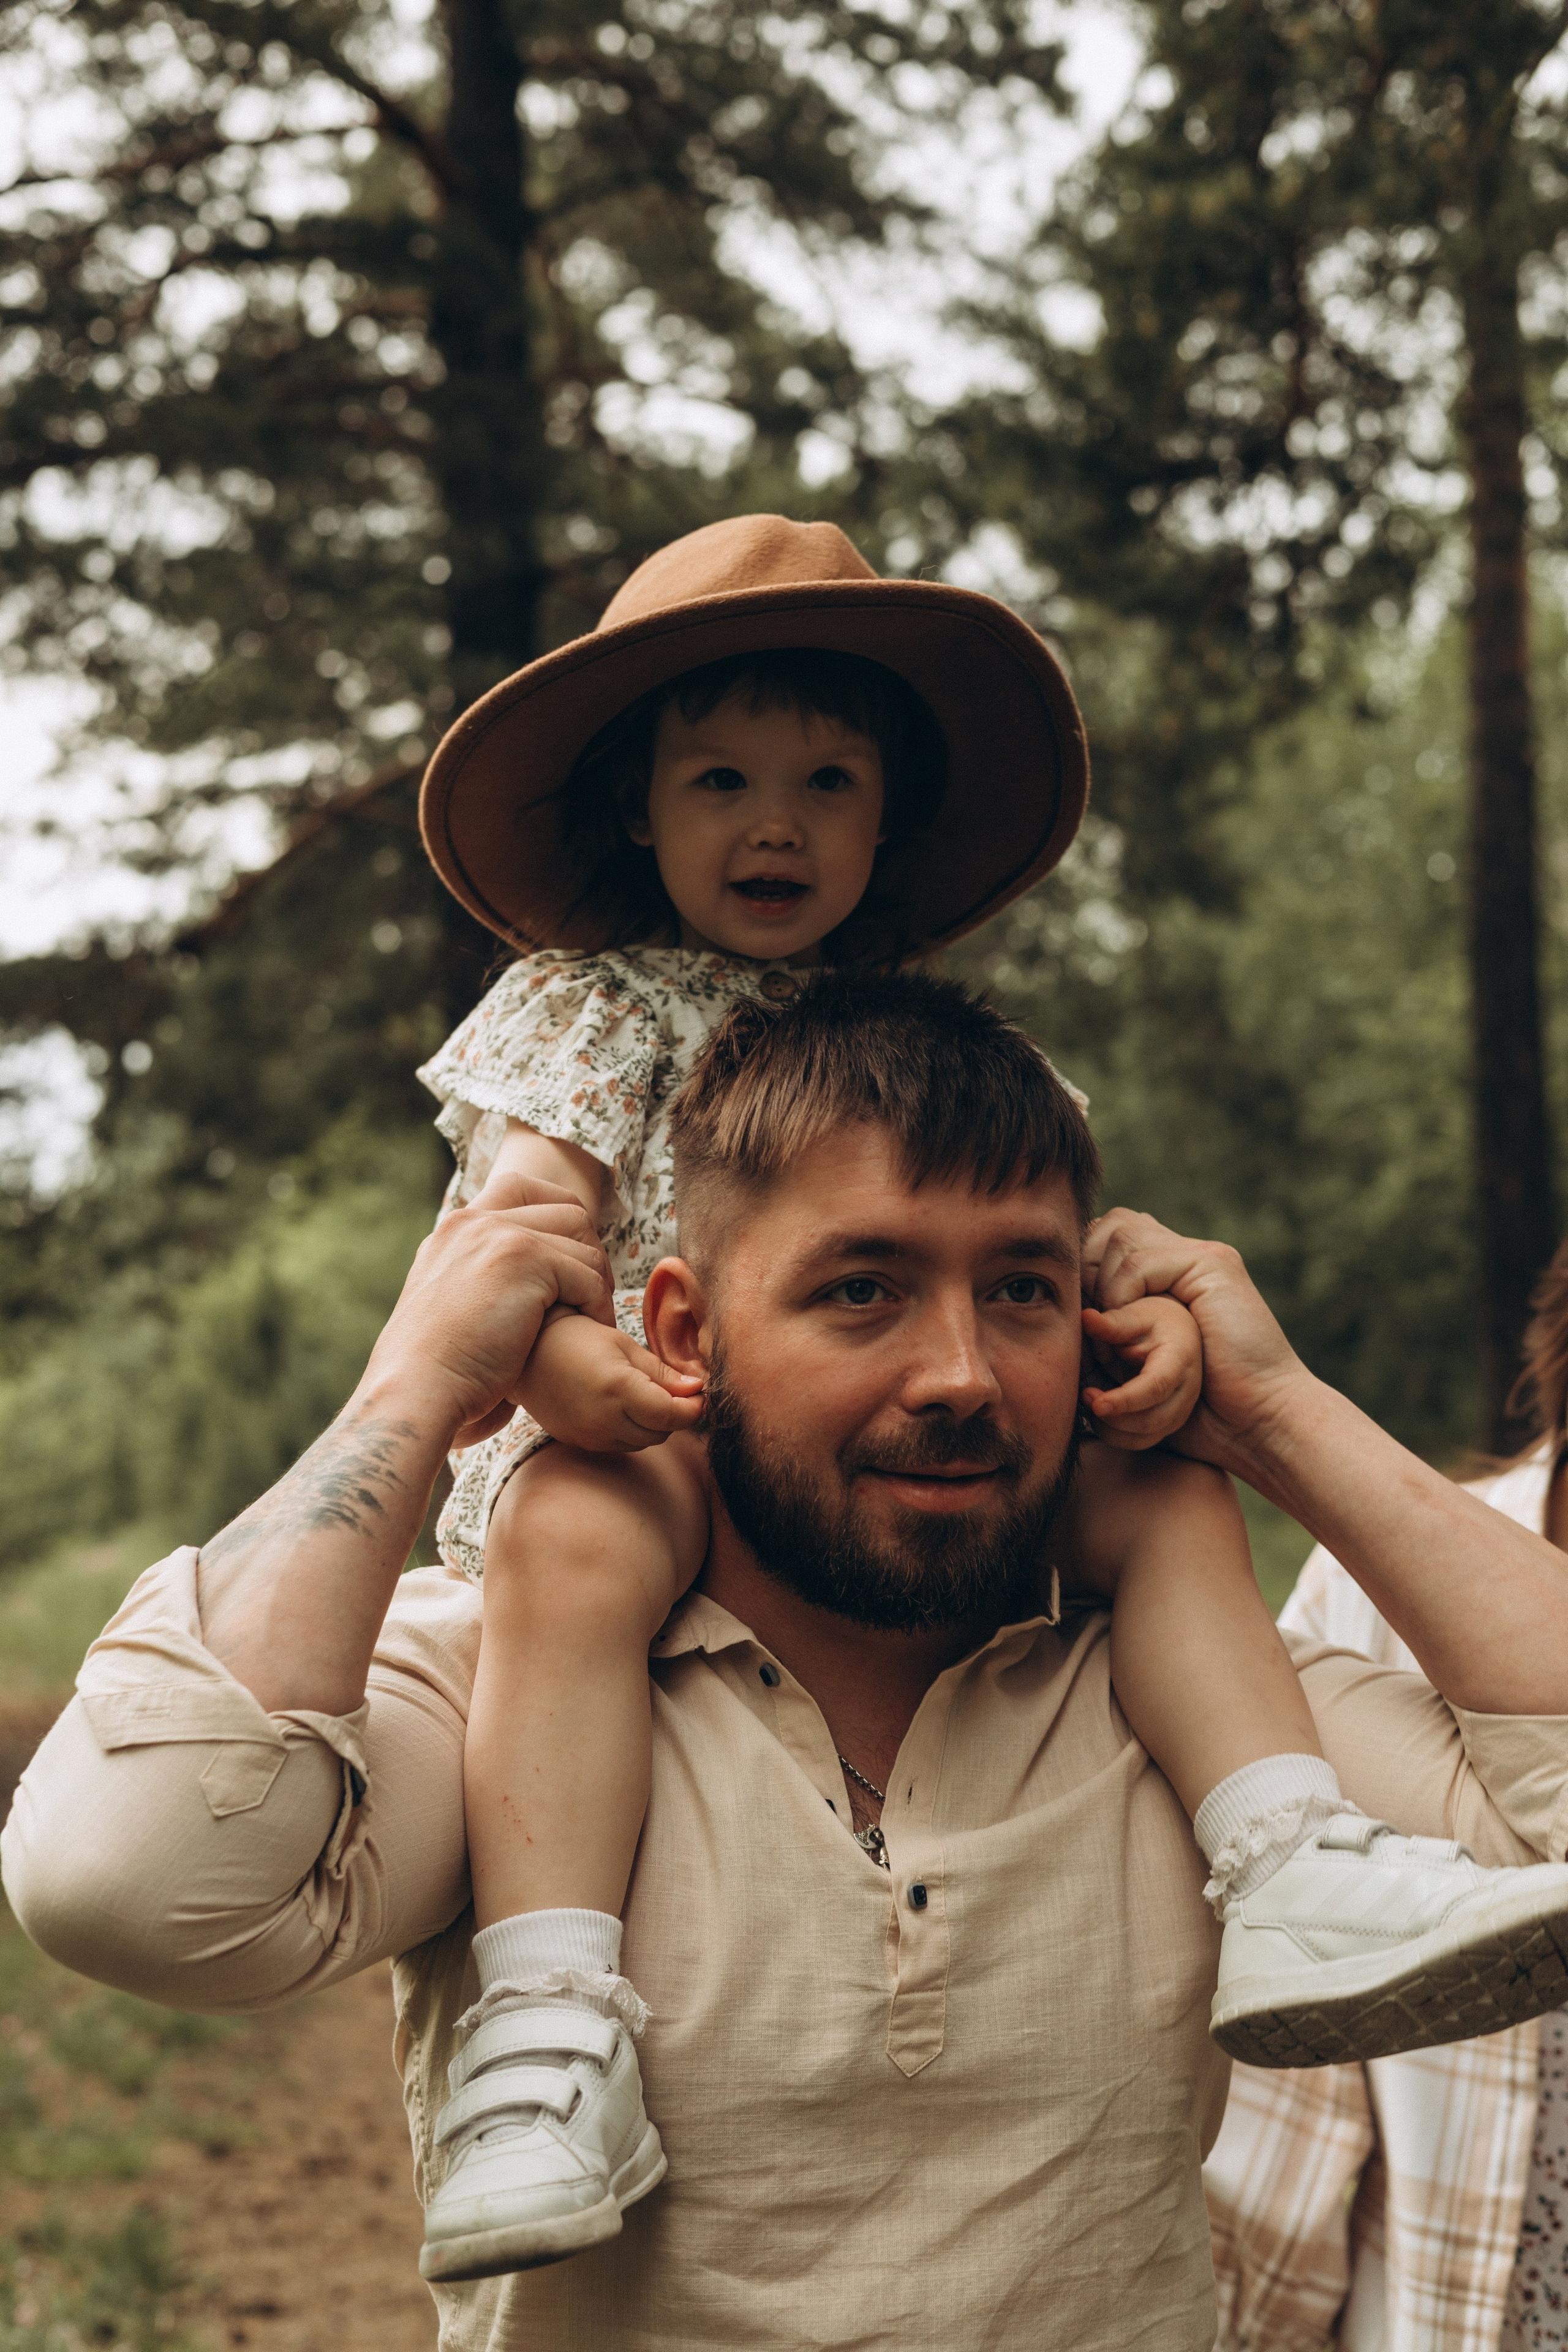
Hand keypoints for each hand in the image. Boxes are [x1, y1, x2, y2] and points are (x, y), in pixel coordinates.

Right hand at [363, 1174, 615, 1446]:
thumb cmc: (436, 1372)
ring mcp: (499, 1235)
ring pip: (584, 1246)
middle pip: (566, 1209)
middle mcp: (475, 1221)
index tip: (572, 1259)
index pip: (521, 1186)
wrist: (418, 1390)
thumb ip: (481, 1281)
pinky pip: (589, 1277)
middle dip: (589, 1251)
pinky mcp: (526, 1259)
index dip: (560, 1215)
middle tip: (592, 1295)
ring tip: (593, 1319)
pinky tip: (593, 1332)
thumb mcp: (451, 1307)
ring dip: (597, 1284)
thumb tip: (520, 1298)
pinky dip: (598, 1307)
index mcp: (455, 1228)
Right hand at [517, 1310, 706, 1452]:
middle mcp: (604, 1419)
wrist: (527, 1353)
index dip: (693, 1407)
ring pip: (642, 1442)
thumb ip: (662, 1372)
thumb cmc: (578, 1338)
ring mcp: (589, 1436)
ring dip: (653, 1424)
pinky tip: (621, 1406)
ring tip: (645, 1395)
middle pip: (661, 1433)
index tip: (700, 1394)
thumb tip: (697, 1389)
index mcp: (619, 1389)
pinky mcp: (579, 1443)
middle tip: (675, 1390)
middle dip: (675, 1415)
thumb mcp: (624, 1345)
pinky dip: (630, 1430)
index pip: (673, 1415)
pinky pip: (619, 1445)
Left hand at [1080, 1294, 1201, 1449]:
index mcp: (1180, 1359)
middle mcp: (1186, 1390)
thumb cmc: (1155, 1324)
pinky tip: (1098, 1414)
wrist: (1178, 1336)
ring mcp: (1179, 1411)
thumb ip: (1112, 1323)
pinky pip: (1139, 1441)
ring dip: (1111, 1428)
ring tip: (1089, 1401)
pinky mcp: (1167, 1424)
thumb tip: (1085, 1318)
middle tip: (1085, 1394)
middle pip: (1152, 1420)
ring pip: (1144, 1436)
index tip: (1096, 1402)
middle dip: (1114, 1416)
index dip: (1126, 1400)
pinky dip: (1114, 1434)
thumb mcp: (1136, 1317)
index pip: (1156, 1387)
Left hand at [1081, 1209, 1308, 1471]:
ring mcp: (1202, 1255)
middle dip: (1084, 1269)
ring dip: (1101, 1286)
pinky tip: (1126, 1329)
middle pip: (1107, 1224)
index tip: (1076, 1320)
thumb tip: (1060, 1314)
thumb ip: (1110, 1334)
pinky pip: (1137, 1262)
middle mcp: (1186, 1255)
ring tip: (1106, 1331)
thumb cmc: (1199, 1412)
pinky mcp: (1213, 1264)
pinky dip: (1121, 1296)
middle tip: (1085, 1321)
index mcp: (1169, 1274)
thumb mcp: (1136, 1370)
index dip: (1079, 1270)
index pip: (1103, 1237)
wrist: (1260, 1423)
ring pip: (1118, 1235)